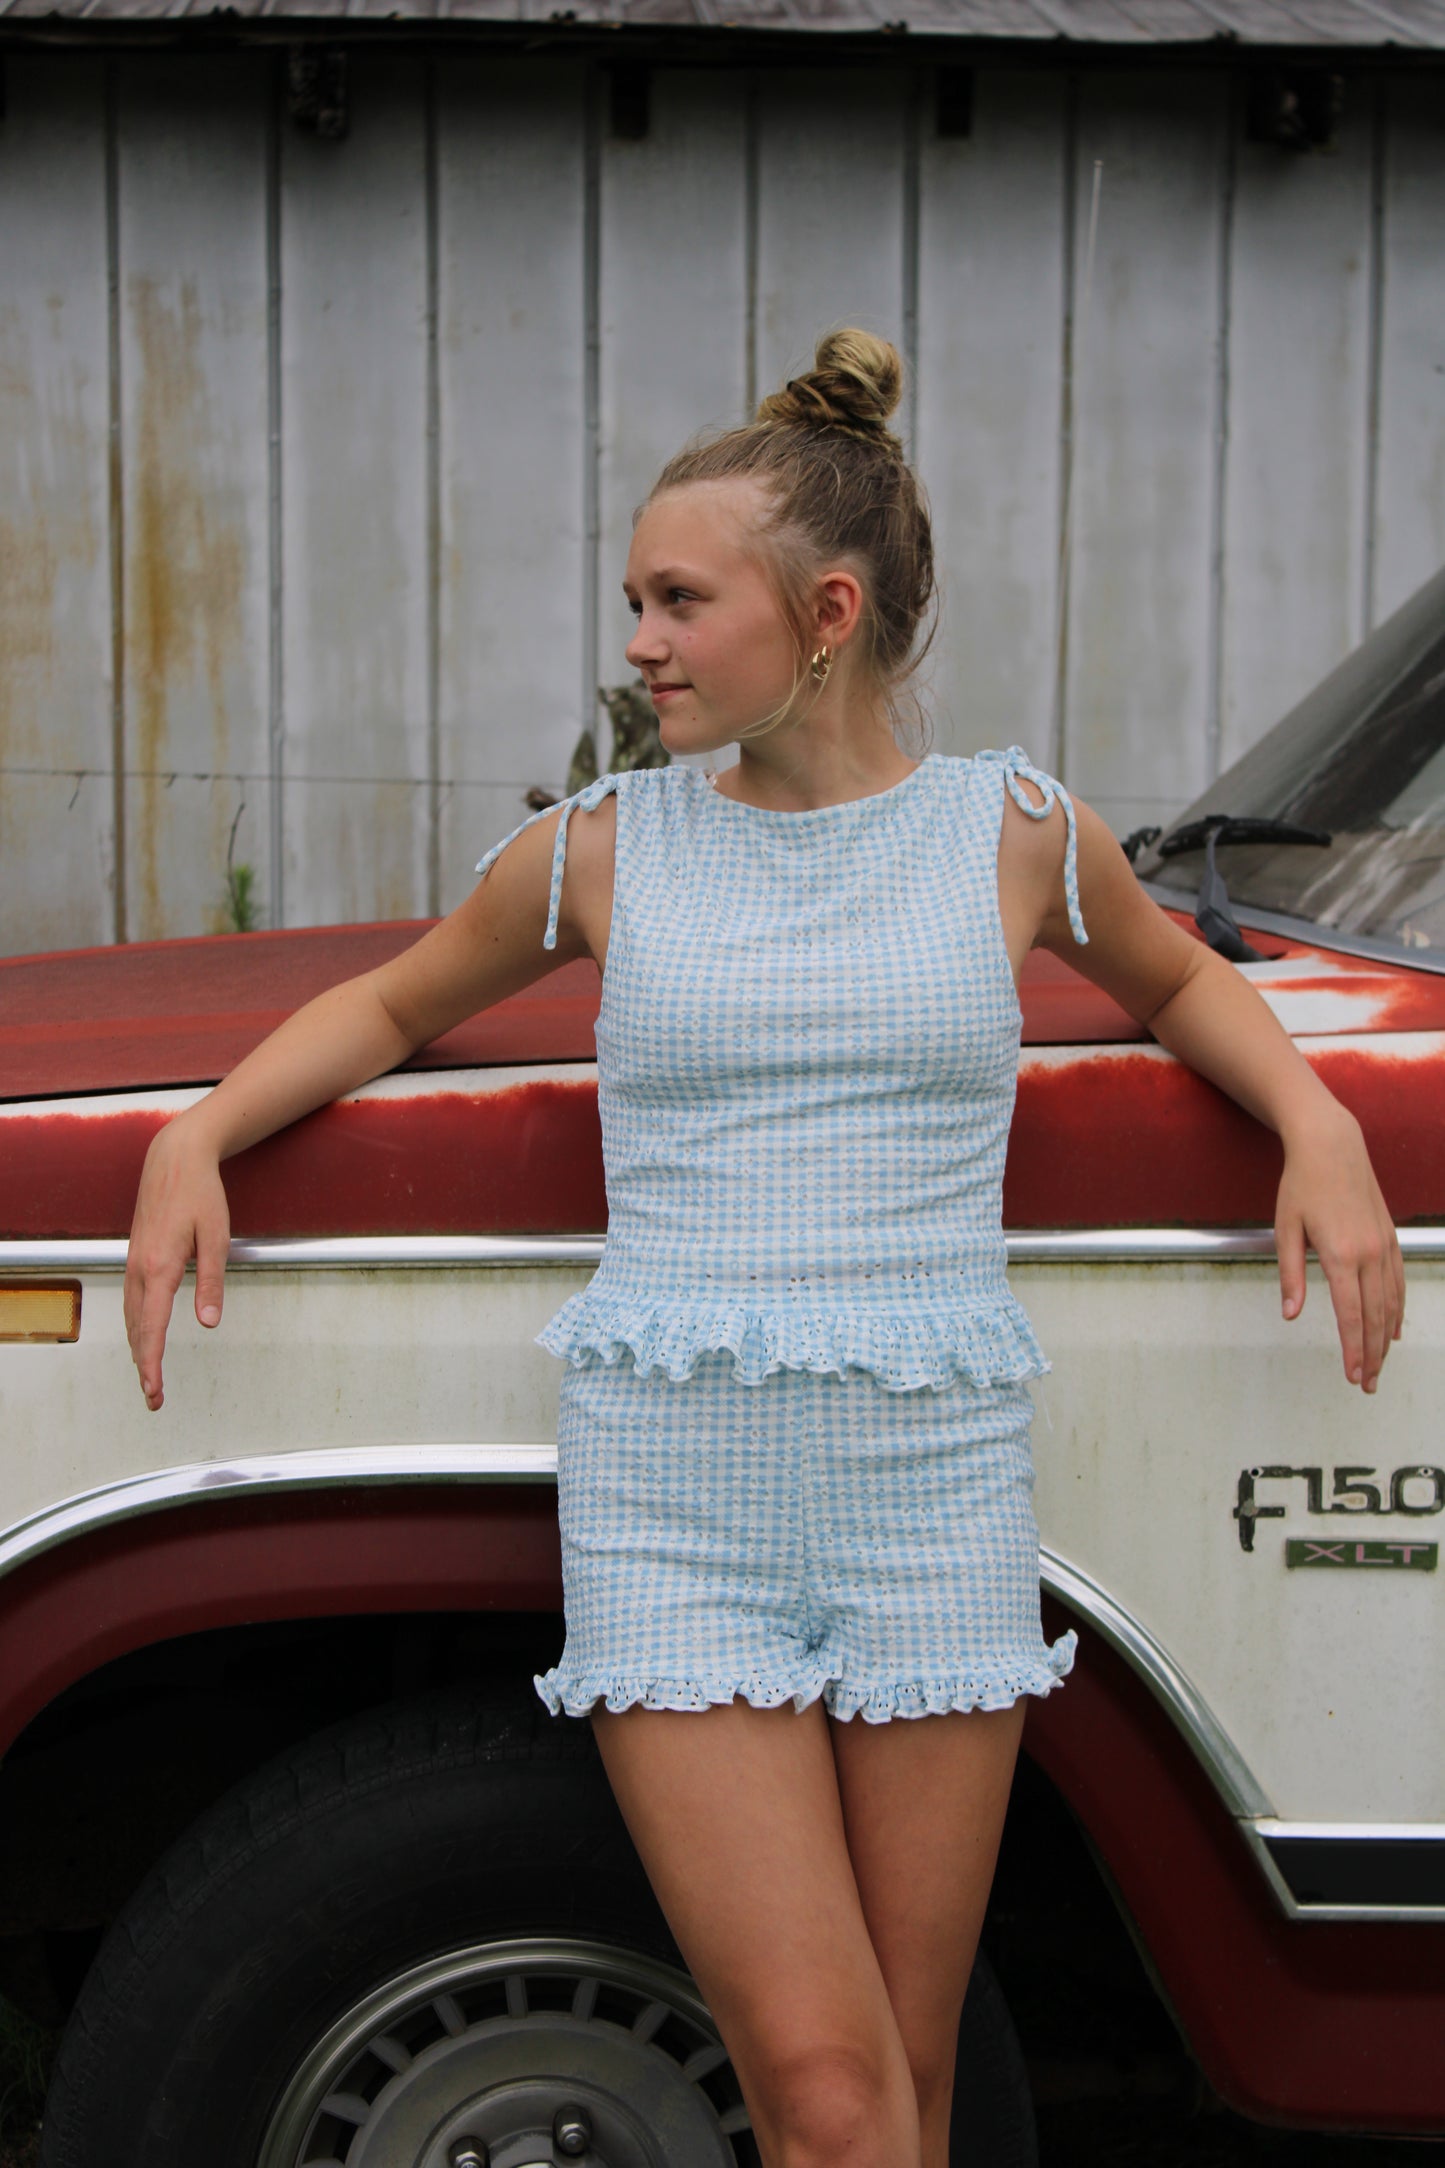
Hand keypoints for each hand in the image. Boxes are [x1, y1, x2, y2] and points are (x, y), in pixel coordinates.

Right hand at [123, 1120, 230, 1411]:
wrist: (174, 1159)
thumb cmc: (200, 1195)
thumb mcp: (216, 1238)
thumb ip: (211, 1283)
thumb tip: (208, 1323)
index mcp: (159, 1268)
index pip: (153, 1329)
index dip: (153, 1364)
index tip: (155, 1391)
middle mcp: (139, 1269)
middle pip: (137, 1330)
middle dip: (145, 1367)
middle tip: (154, 1400)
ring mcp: (134, 1263)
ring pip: (131, 1318)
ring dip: (139, 1350)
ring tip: (149, 1378)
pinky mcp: (136, 1256)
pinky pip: (132, 1301)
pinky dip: (136, 1327)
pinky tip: (143, 1337)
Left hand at [1275, 1109, 1403, 1391]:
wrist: (1332, 1147)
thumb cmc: (1301, 1187)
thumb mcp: (1285, 1229)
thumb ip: (1290, 1274)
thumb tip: (1290, 1314)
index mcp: (1341, 1255)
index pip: (1351, 1315)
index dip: (1353, 1350)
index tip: (1353, 1376)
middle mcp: (1369, 1253)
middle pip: (1376, 1317)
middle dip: (1372, 1355)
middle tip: (1367, 1385)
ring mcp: (1384, 1246)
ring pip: (1391, 1303)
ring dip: (1386, 1339)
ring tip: (1379, 1366)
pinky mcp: (1389, 1238)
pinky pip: (1398, 1282)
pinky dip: (1397, 1310)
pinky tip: (1393, 1329)